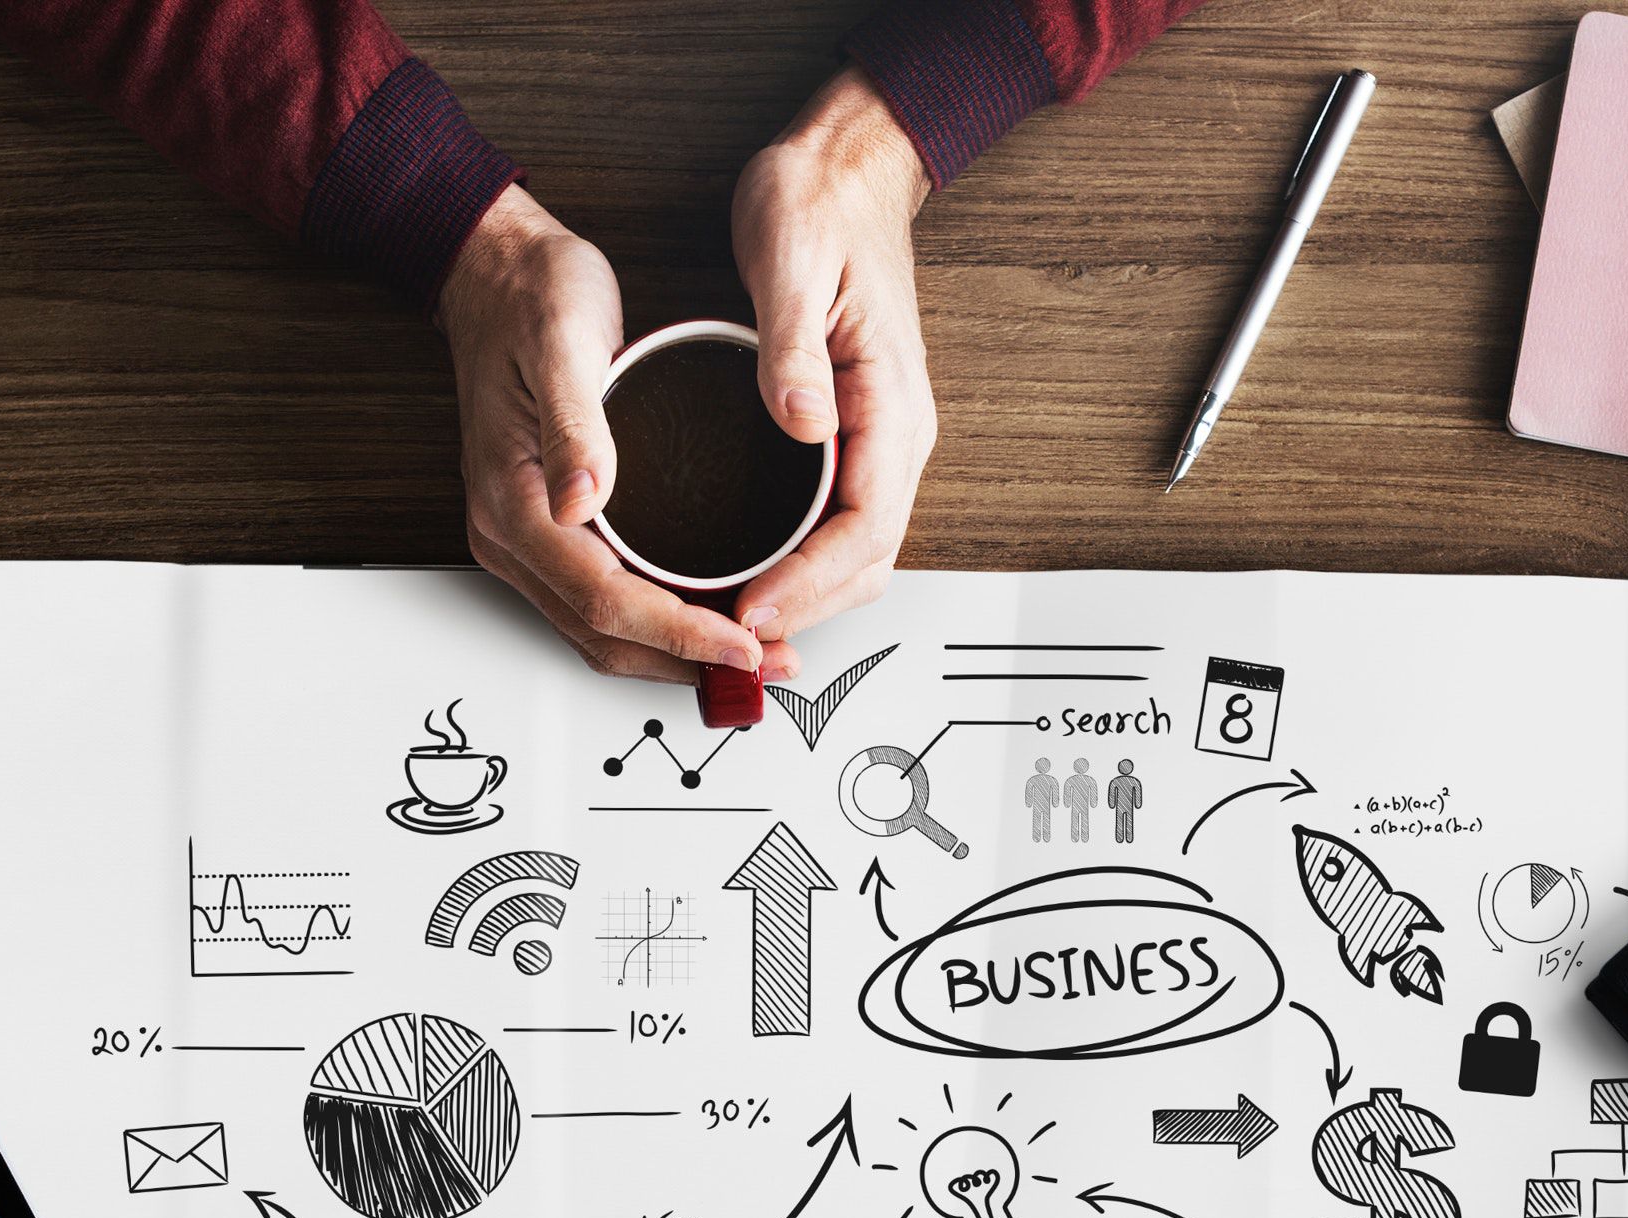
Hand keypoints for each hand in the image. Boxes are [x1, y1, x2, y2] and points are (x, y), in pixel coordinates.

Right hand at [439, 185, 772, 686]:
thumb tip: (585, 499)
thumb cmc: (530, 299)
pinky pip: (602, 601)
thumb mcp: (561, 342)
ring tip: (752, 654)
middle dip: (688, 661)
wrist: (496, 275)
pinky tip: (709, 616)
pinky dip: (658, 624)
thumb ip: (575, 425)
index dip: (679, 632)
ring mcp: (526, 538)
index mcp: (513, 502)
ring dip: (676, 653)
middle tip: (768, 663)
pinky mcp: (548, 530)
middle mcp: (513, 536)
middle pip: (603, 635)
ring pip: (603, 631)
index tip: (744, 642)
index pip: (604, 598)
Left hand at [724, 70, 938, 648]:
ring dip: (802, 599)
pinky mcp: (851, 434)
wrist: (846, 168)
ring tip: (733, 626)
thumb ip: (793, 349)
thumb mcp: (792, 261)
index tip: (753, 609)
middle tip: (731, 640)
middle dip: (804, 611)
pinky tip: (750, 575)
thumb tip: (802, 423)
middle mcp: (896, 432)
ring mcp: (877, 438)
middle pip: (865, 562)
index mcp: (891, 402)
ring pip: (854, 554)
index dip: (811, 582)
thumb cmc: (820, 203)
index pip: (866, 527)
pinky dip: (799, 566)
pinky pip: (835, 524)